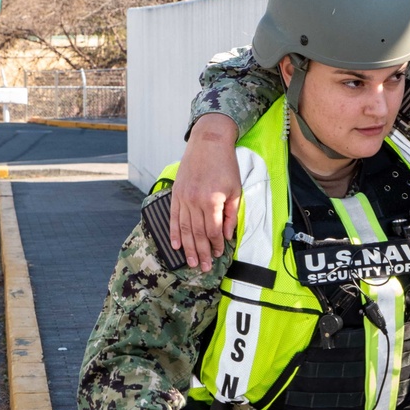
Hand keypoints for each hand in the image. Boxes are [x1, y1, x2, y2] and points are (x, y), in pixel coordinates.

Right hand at [169, 115, 240, 269]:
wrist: (208, 142)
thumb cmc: (225, 165)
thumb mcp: (235, 190)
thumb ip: (231, 214)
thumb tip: (228, 235)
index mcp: (211, 201)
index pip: (213, 231)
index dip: (216, 245)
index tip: (219, 254)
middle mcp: (195, 201)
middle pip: (197, 234)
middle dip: (202, 253)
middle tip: (204, 268)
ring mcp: (183, 198)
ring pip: (184, 229)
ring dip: (188, 248)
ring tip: (191, 263)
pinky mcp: (176, 193)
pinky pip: (173, 217)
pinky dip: (174, 232)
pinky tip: (175, 245)